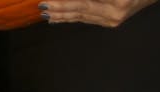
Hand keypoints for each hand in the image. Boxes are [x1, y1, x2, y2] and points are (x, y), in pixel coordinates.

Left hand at [38, 0, 159, 26]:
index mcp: (117, 4)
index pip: (83, 4)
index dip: (64, 3)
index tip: (48, 2)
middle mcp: (114, 15)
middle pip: (80, 12)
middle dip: (59, 10)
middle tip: (42, 7)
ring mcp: (113, 20)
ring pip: (82, 17)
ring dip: (63, 15)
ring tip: (47, 13)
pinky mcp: (112, 22)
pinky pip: (88, 19)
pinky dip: (73, 17)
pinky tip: (61, 17)